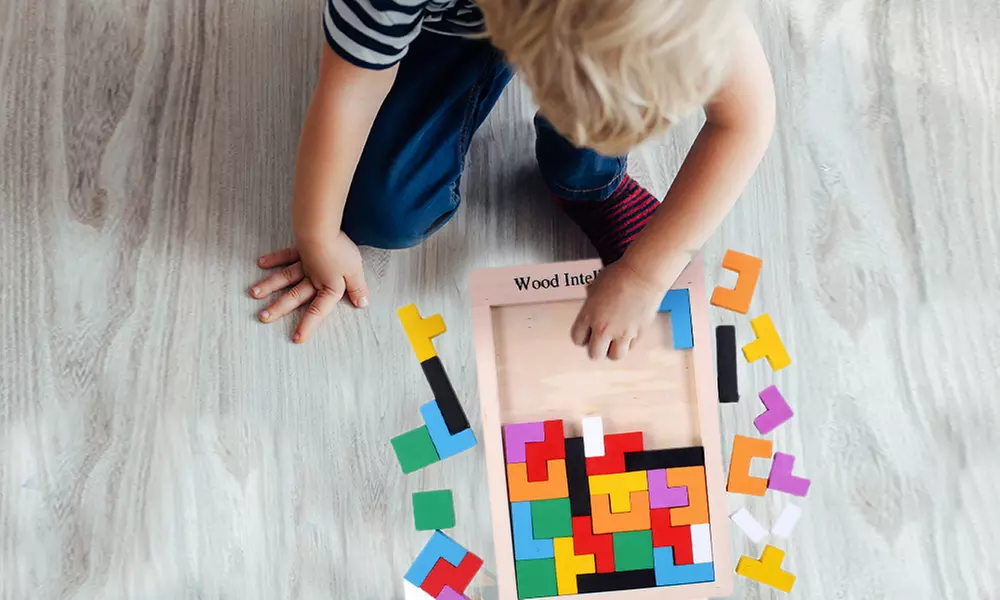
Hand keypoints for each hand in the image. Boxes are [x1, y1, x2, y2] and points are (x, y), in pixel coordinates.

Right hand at [250, 231, 368, 342]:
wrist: (321, 229)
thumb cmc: (340, 250)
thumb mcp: (355, 272)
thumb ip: (358, 288)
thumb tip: (362, 304)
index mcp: (327, 287)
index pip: (319, 310)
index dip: (309, 325)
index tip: (297, 338)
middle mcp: (313, 278)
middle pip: (295, 296)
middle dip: (279, 308)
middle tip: (263, 317)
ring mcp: (304, 263)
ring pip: (285, 278)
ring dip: (269, 286)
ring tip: (254, 294)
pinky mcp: (301, 248)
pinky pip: (286, 255)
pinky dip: (274, 259)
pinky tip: (261, 263)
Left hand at [570, 261, 664, 359]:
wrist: (643, 275)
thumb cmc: (620, 275)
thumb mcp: (597, 284)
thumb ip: (591, 296)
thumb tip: (590, 294)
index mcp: (588, 316)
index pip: (577, 339)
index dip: (582, 338)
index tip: (586, 335)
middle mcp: (603, 328)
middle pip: (594, 354)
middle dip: (596, 348)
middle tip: (600, 341)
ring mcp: (621, 333)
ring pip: (614, 356)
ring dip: (613, 350)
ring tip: (615, 342)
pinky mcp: (638, 334)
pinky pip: (630, 347)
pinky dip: (628, 343)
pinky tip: (628, 333)